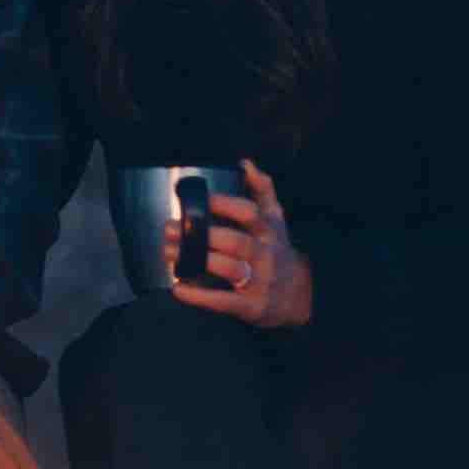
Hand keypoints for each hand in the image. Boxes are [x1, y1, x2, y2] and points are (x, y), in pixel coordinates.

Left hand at [167, 158, 312, 329]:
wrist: (300, 295)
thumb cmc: (277, 251)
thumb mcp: (276, 220)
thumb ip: (262, 190)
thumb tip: (245, 163)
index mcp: (269, 231)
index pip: (250, 213)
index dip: (224, 204)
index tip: (196, 200)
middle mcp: (266, 254)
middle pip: (234, 241)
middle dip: (200, 235)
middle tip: (170, 228)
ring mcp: (260, 281)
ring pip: (228, 268)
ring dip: (195, 260)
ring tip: (168, 252)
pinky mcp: (251, 306)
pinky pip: (224, 301)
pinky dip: (200, 296)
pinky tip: (178, 288)